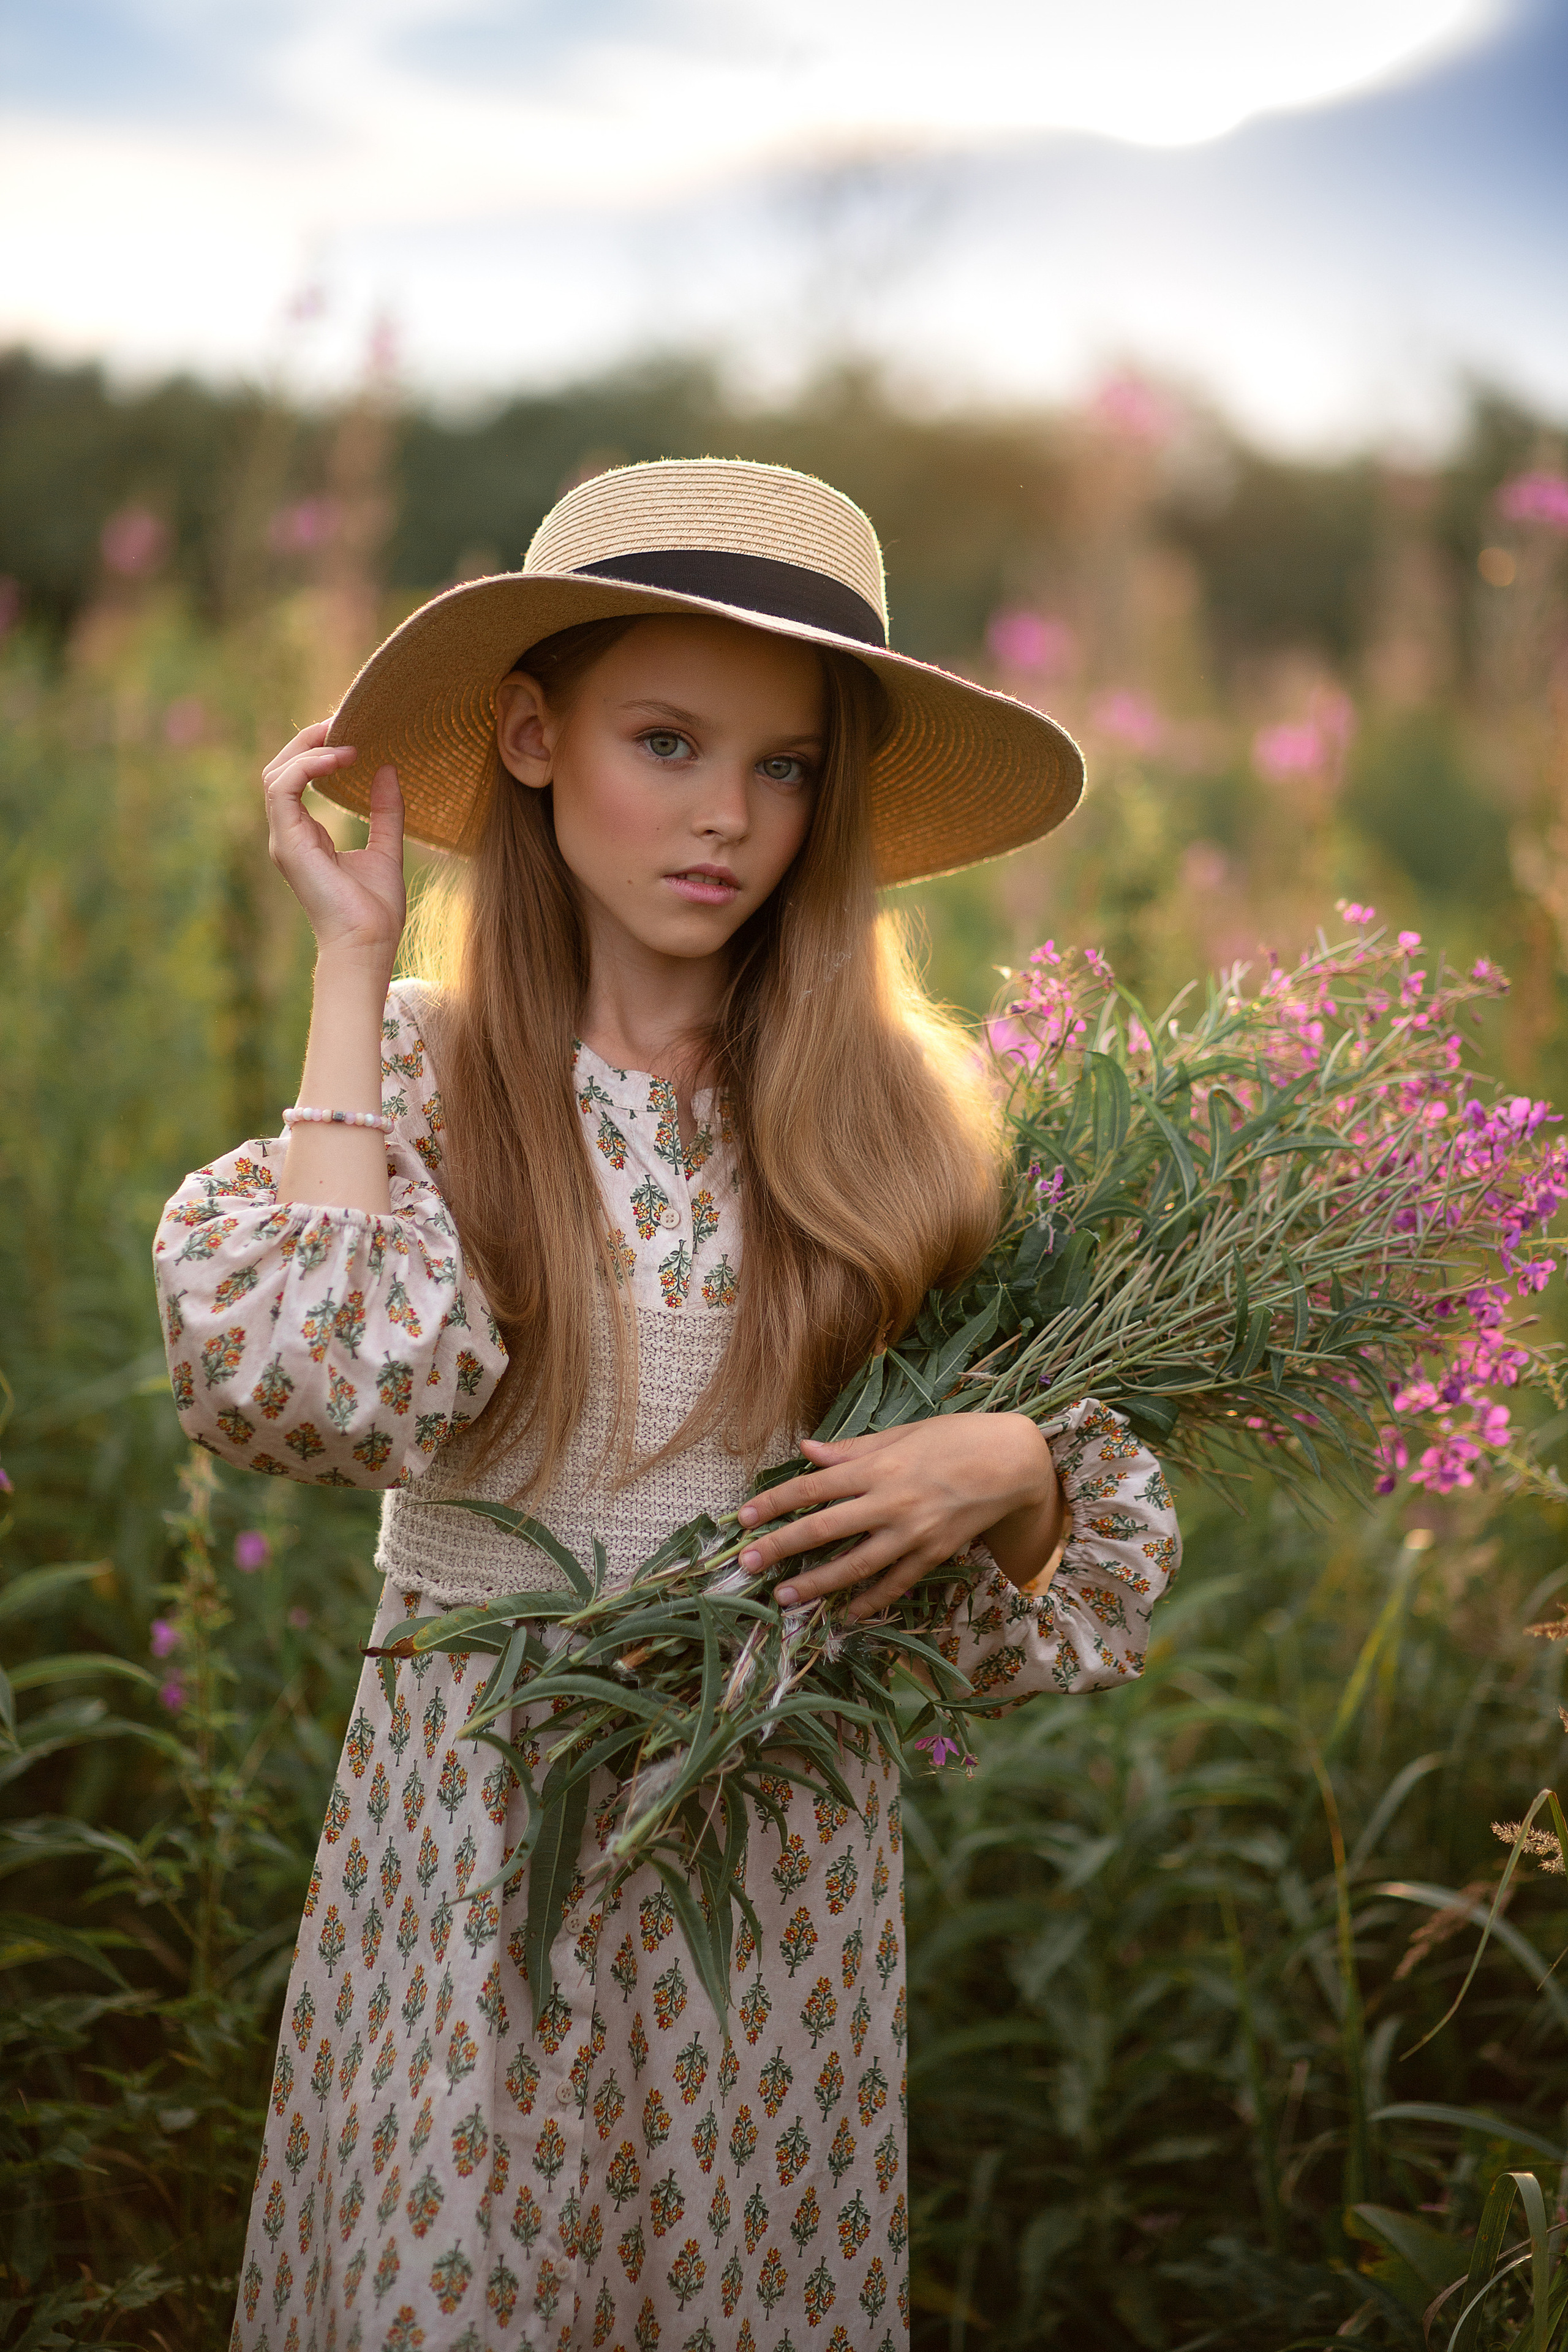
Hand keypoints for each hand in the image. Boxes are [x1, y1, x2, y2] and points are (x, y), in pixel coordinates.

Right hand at [263, 721, 405, 963]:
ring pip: (276, 774)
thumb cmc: (376, 911)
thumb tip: (388, 770)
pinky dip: (308, 767)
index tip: (349, 731)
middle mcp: (288, 835)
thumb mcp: (387, 848)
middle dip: (308, 740)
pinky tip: (340, 757)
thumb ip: (385, 811)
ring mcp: (284, 839)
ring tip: (342, 735)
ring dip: (307, 748)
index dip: (317, 750)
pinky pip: (284, 789)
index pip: (297, 779)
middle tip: (342, 720)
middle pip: (281, 769)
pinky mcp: (288, 843)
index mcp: (306, 836)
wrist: (369, 946)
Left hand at [736, 1413, 1063, 1622]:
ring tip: (784, 1598)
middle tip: (746, 1564)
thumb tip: (806, 1451)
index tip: (743, 1518)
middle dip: (782, 1547)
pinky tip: (847, 1615)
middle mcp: (891, 1501)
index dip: (775, 1503)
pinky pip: (897, 1584)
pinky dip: (872, 1602)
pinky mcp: (935, 1554)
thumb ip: (851, 1449)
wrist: (1014, 1461)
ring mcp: (913, 1533)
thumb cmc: (956, 1437)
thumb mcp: (902, 1433)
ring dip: (817, 1584)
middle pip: (824, 1528)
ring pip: (856, 1565)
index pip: (813, 1487)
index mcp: (879, 1466)